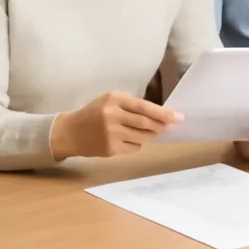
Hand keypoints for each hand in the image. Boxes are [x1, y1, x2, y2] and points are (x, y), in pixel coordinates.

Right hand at [50, 90, 182, 159]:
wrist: (70, 132)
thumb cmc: (95, 113)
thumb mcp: (111, 101)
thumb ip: (132, 106)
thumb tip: (161, 117)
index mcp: (115, 99)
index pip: (145, 106)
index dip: (164, 113)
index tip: (179, 117)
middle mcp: (112, 115)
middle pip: (146, 122)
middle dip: (162, 125)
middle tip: (171, 126)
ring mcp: (110, 133)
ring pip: (142, 137)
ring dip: (151, 135)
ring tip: (150, 131)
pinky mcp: (110, 149)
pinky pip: (134, 148)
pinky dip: (137, 144)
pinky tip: (128, 139)